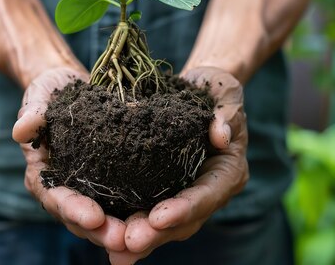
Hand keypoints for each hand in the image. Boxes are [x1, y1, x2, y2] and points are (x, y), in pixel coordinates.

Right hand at [12, 66, 126, 251]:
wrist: (73, 86)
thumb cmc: (52, 91)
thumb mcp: (41, 96)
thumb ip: (34, 112)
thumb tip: (21, 130)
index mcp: (42, 174)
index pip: (54, 197)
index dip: (72, 209)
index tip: (94, 216)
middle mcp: (64, 188)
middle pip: (79, 218)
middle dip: (100, 231)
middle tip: (123, 239)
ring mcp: (88, 189)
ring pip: (102, 219)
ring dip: (119, 230)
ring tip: (142, 239)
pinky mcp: (110, 183)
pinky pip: (122, 204)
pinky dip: (135, 215)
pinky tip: (157, 223)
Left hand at [108, 66, 248, 263]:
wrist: (200, 89)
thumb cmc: (214, 88)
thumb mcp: (224, 92)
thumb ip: (225, 114)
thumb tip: (221, 137)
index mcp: (228, 171)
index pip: (208, 194)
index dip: (185, 208)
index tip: (159, 217)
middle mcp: (209, 190)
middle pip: (185, 220)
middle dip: (157, 234)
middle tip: (129, 243)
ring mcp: (186, 194)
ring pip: (165, 225)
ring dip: (142, 239)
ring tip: (115, 253)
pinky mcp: (164, 190)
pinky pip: (148, 213)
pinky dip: (128, 226)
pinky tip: (106, 240)